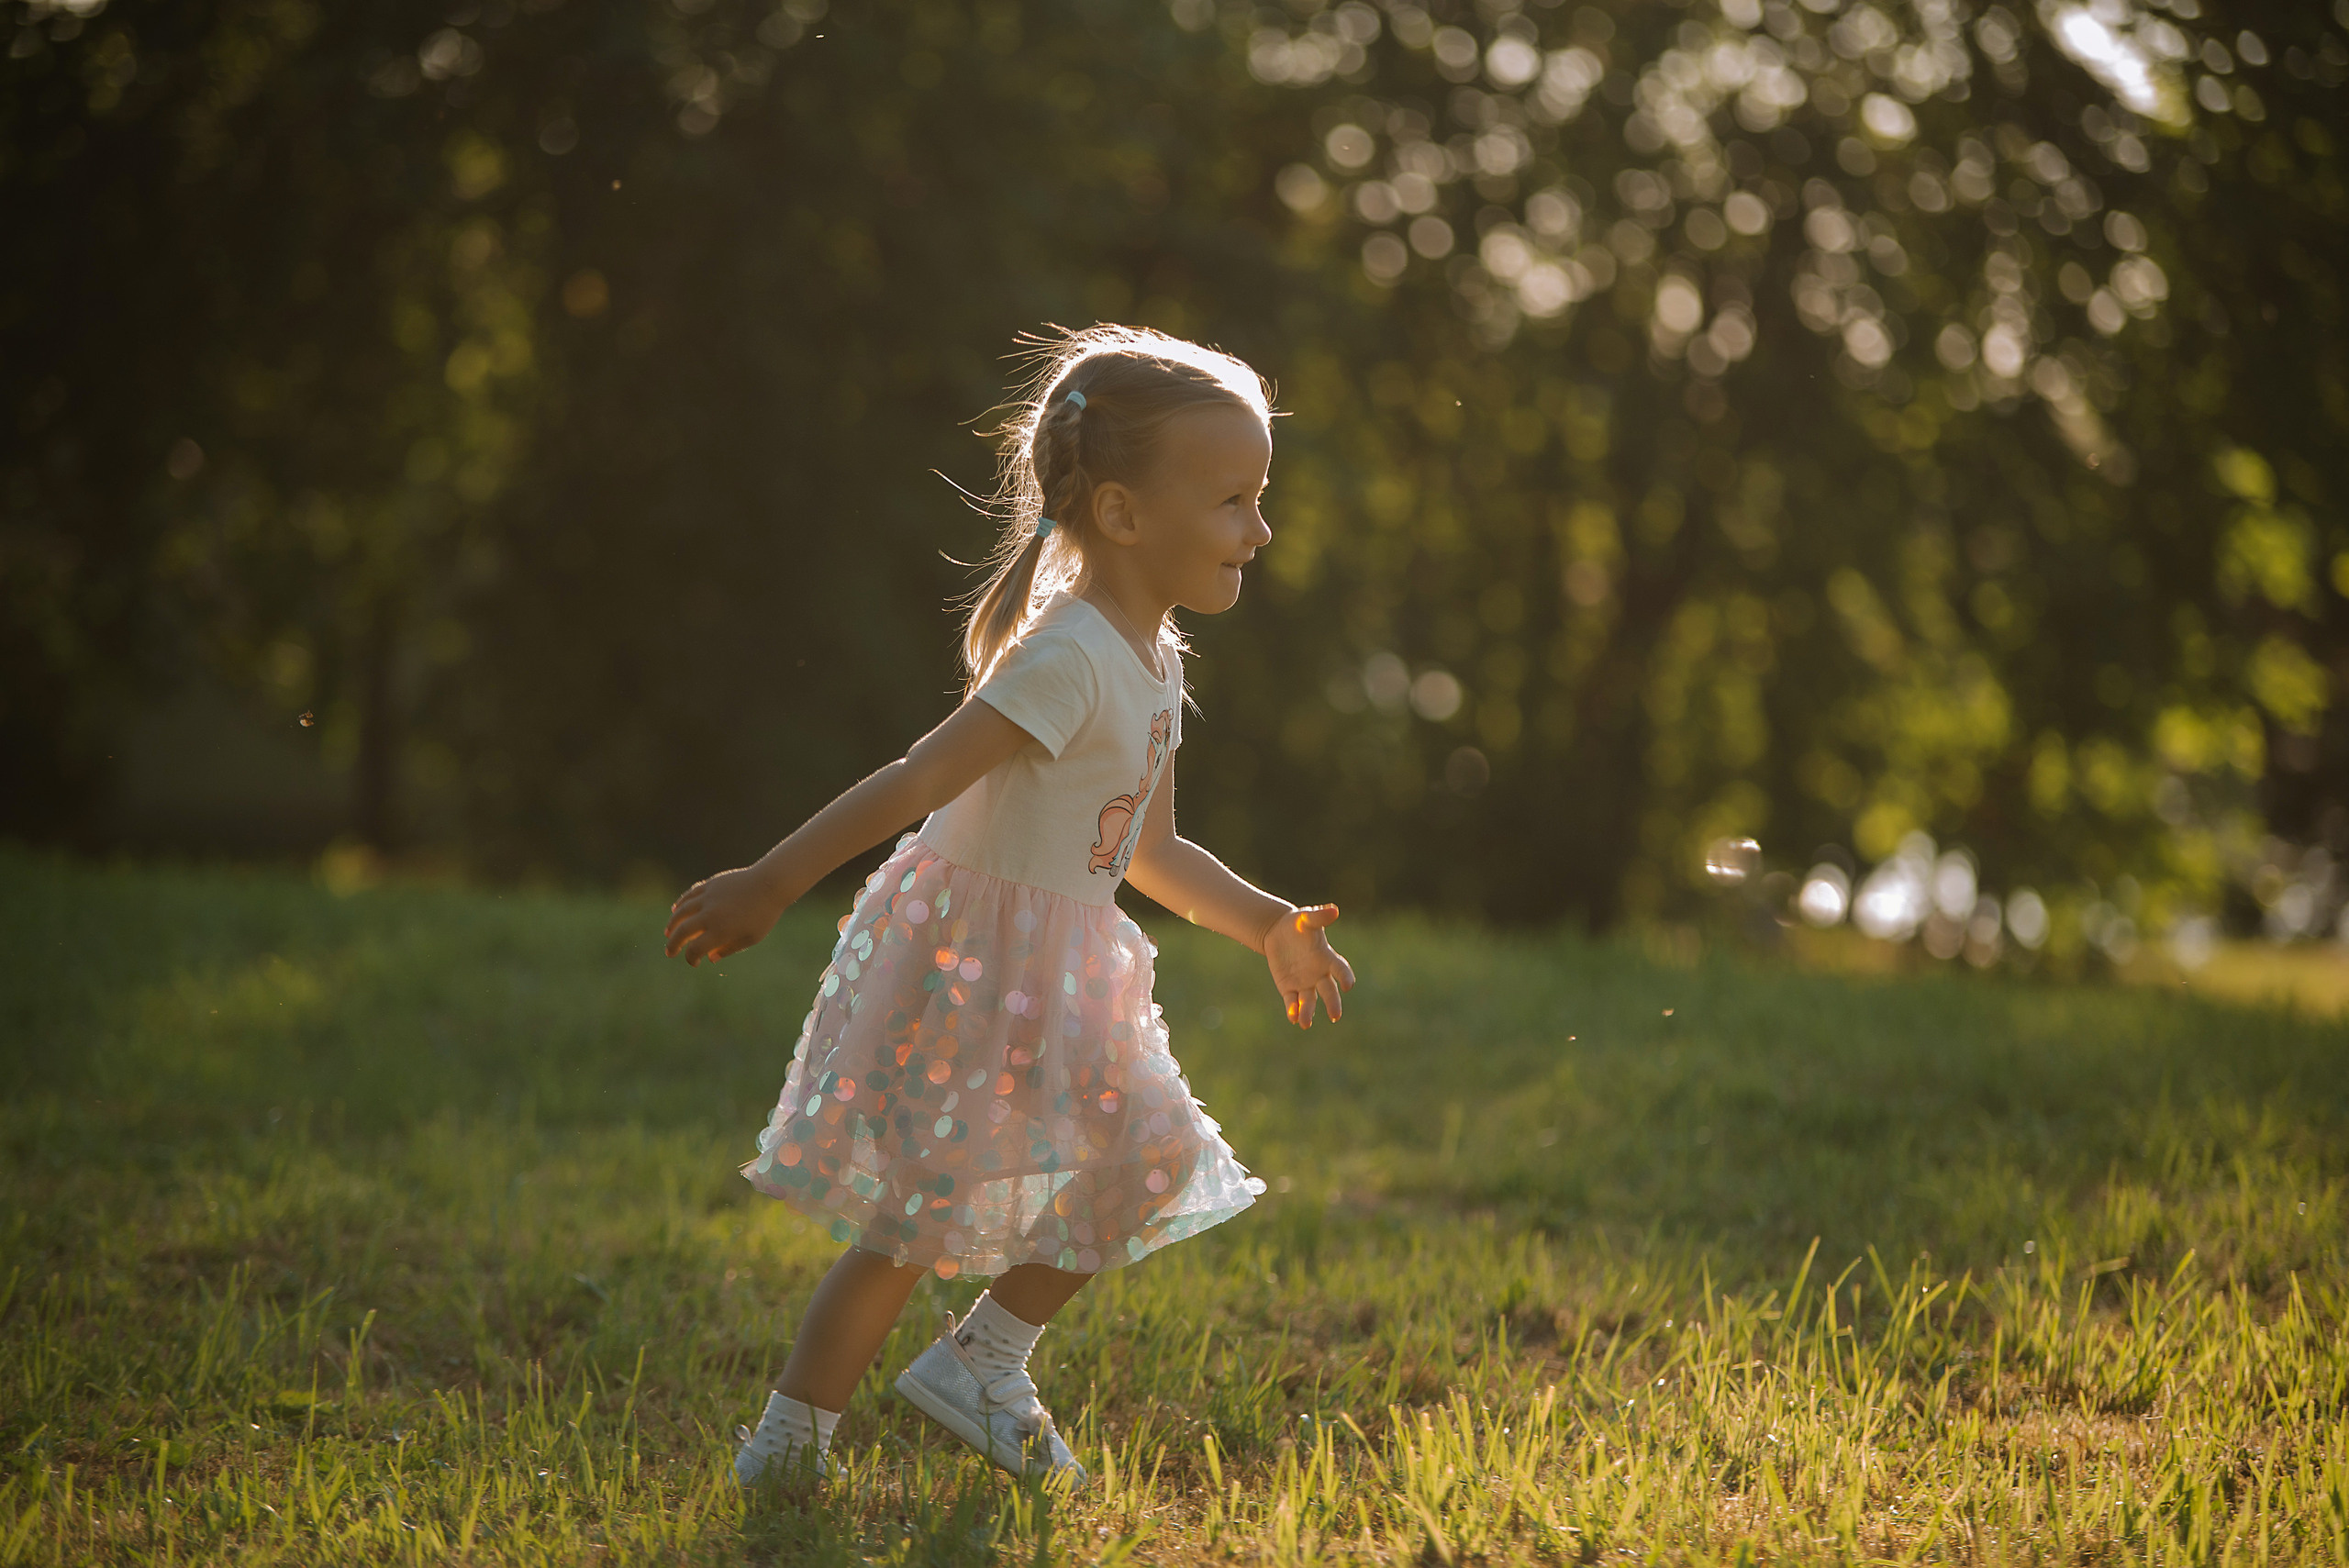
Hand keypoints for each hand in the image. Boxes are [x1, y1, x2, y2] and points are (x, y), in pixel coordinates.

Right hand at [664, 865, 786, 965]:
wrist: (770, 884)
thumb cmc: (764, 914)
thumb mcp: (751, 938)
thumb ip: (729, 949)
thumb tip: (710, 958)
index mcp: (720, 931)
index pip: (696, 949)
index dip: (691, 959)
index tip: (694, 962)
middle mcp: (710, 915)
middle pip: (682, 932)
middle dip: (673, 945)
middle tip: (669, 953)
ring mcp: (708, 898)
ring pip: (681, 912)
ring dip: (672, 924)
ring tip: (667, 933)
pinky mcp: (710, 885)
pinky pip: (690, 895)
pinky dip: (680, 904)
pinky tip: (675, 910)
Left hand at [1262, 903, 1355, 1029]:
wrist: (1278, 932)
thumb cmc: (1298, 924)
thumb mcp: (1307, 918)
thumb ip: (1319, 916)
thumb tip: (1334, 910)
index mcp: (1326, 958)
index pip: (1339, 969)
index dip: (1345, 977)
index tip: (1348, 985)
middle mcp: (1319, 974)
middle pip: (1328, 991)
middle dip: (1332, 1003)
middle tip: (1335, 1016)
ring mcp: (1304, 983)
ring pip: (1309, 1001)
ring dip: (1308, 1012)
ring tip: (1305, 1023)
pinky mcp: (1289, 988)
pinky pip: (1292, 1001)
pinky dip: (1292, 1010)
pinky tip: (1292, 1018)